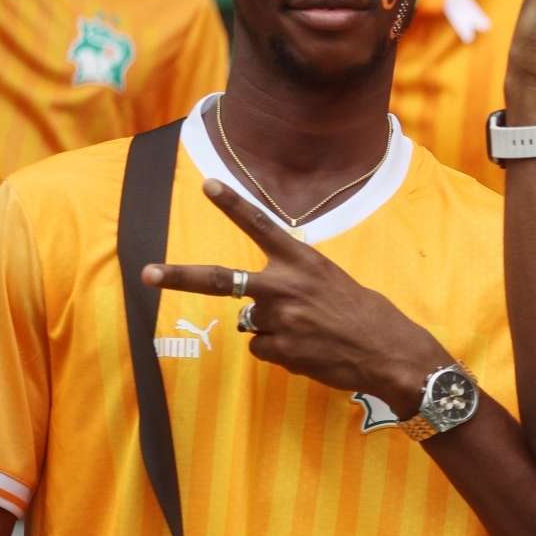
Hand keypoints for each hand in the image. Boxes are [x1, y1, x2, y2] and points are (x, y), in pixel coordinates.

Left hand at [143, 181, 453, 417]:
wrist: (389, 352)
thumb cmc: (365, 314)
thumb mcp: (333, 282)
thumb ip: (294, 284)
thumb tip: (254, 310)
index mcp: (304, 262)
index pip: (262, 226)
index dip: (233, 204)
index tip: (207, 183)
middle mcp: (285, 286)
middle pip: (220, 280)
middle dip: (179, 276)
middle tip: (146, 273)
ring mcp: (278, 320)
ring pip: (252, 323)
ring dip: (274, 330)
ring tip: (310, 334)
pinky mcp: (278, 350)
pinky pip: (263, 349)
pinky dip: (282, 352)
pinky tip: (310, 351)